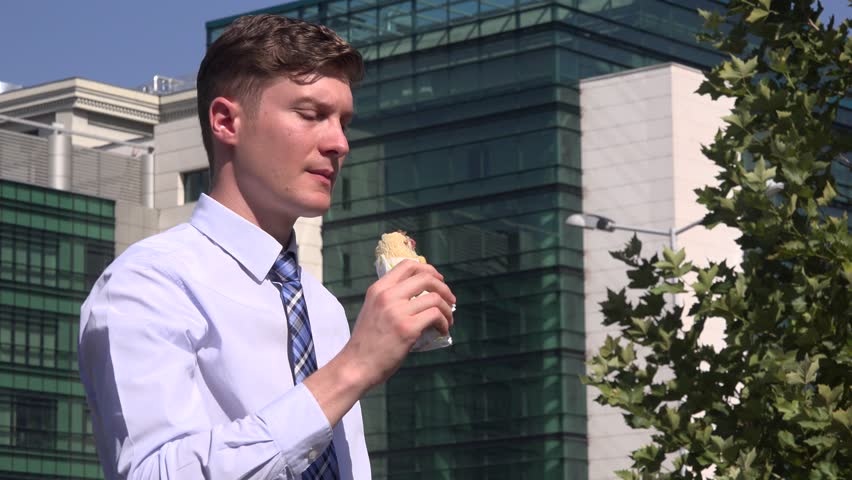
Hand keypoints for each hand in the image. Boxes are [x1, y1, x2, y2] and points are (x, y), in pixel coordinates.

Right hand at [343, 259, 455, 389]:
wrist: (356, 365)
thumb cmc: (366, 342)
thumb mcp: (372, 310)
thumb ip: (390, 299)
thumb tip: (419, 295)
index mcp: (378, 289)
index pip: (407, 264)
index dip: (428, 269)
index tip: (438, 280)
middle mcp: (387, 296)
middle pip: (426, 277)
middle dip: (443, 287)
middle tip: (450, 299)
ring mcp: (398, 311)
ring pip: (435, 298)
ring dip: (447, 308)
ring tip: (448, 319)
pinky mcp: (408, 328)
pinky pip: (435, 315)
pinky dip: (445, 322)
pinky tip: (443, 330)